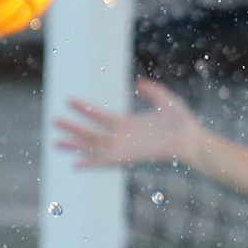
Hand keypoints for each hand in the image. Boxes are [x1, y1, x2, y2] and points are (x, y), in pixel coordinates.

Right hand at [55, 77, 203, 167]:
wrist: (192, 140)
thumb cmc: (182, 122)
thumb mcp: (166, 100)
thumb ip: (152, 91)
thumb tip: (138, 83)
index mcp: (128, 123)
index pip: (99, 116)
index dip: (84, 109)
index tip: (68, 100)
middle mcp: (122, 137)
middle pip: (91, 132)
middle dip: (73, 128)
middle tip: (54, 121)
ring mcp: (124, 148)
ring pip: (94, 147)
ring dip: (75, 145)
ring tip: (56, 141)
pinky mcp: (129, 158)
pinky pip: (105, 162)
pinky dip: (91, 163)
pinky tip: (75, 164)